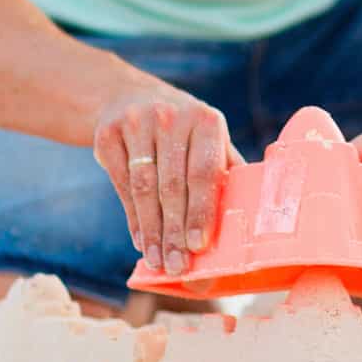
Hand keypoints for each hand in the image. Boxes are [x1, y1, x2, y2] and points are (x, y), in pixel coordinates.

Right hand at [91, 86, 241, 275]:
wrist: (130, 96)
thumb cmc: (183, 130)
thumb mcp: (207, 137)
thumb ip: (225, 169)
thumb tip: (252, 214)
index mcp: (206, 120)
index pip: (204, 172)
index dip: (201, 210)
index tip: (199, 245)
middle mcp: (171, 116)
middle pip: (172, 185)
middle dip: (175, 231)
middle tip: (178, 265)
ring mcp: (137, 123)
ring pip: (144, 189)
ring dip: (152, 230)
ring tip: (158, 261)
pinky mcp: (108, 135)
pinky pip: (122, 185)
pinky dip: (132, 218)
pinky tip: (141, 241)